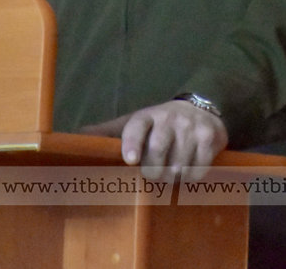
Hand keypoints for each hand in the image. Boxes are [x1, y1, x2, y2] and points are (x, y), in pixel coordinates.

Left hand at [81, 99, 227, 180]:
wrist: (201, 108)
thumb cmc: (160, 123)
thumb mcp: (134, 122)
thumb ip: (108, 131)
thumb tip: (75, 136)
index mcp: (147, 115)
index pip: (136, 126)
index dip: (132, 142)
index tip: (131, 159)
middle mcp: (169, 118)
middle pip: (158, 151)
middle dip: (154, 171)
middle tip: (154, 175)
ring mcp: (190, 127)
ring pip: (178, 164)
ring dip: (173, 176)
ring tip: (170, 172)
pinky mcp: (210, 138)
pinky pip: (199, 168)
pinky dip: (191, 177)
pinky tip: (188, 170)